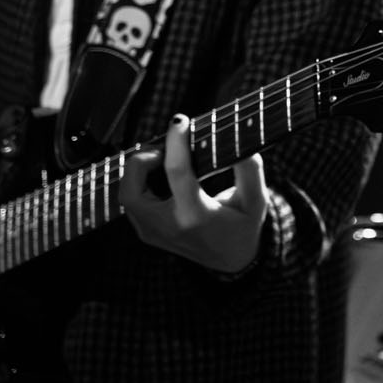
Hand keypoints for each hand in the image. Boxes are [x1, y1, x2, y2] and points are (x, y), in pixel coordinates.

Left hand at [120, 115, 267, 273]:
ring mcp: (154, 233)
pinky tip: (159, 174)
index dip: (176, 143)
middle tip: (162, 149)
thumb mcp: (256, 201)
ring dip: (138, 173)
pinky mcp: (147, 233)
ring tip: (161, 160)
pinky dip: (140, 184)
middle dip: (141, 161)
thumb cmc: (243, 227)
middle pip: (132, 190)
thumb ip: (250, 171)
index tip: (180, 122)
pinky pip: (132, 203)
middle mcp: (169, 227)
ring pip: (127, 196)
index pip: (177, 173)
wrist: (230, 260)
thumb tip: (241, 147)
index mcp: (196, 216)